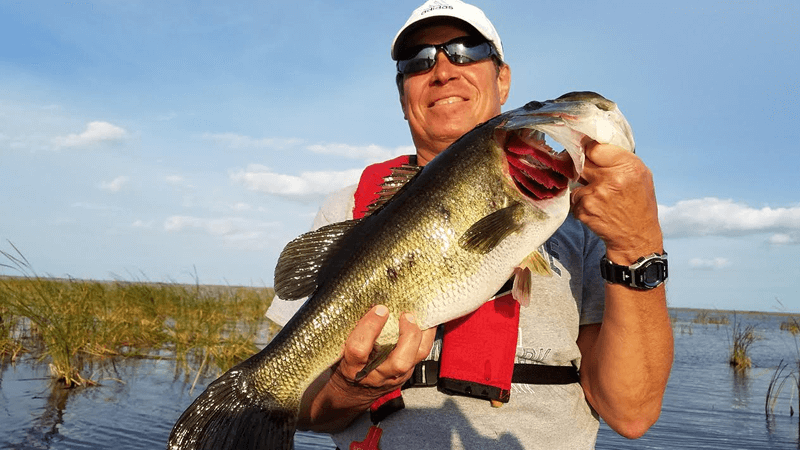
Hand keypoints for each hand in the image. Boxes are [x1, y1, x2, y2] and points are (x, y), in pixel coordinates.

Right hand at [331, 305, 435, 397]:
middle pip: (399, 362)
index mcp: (353, 366)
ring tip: (417, 316)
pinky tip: (424, 322)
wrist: (353, 391)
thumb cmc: (346, 363)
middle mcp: (376, 375)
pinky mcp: (406, 374)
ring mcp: (394, 376)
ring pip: (414, 359)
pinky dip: (425, 336)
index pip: (360, 349)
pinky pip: (422, 354)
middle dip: (407, 335)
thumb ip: (353, 330)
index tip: (379, 309)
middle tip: (406, 315)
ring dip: (420, 335)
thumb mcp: (341, 348)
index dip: (370, 326)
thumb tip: (371, 302)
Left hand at [570, 141, 662, 263]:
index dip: (587, 150)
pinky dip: (581, 204)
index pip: (594, 147)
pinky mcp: (585, 209)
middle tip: (587, 173)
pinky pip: (574, 199)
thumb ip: (619, 159)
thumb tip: (593, 144)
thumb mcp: (640, 176)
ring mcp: (597, 194)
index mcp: (628, 166)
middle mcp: (612, 178)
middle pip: (582, 162)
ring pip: (575, 181)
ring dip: (582, 188)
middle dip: (582, 167)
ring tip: (600, 198)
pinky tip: (596, 210)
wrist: (636, 238)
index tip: (584, 151)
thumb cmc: (639, 205)